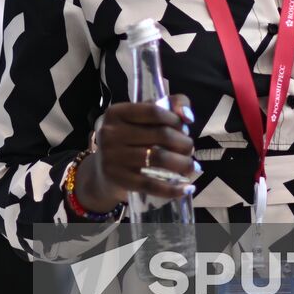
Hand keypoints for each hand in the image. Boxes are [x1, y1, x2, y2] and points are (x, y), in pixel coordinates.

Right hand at [74, 93, 197, 211]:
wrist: (102, 172)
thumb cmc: (129, 140)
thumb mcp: (143, 118)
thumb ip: (170, 105)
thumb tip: (188, 116)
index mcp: (117, 112)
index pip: (154, 111)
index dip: (175, 120)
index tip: (183, 129)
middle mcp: (111, 133)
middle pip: (161, 134)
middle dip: (184, 143)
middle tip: (189, 149)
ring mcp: (113, 157)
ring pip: (160, 158)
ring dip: (183, 164)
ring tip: (191, 167)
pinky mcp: (118, 179)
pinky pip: (151, 184)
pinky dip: (173, 188)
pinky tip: (187, 188)